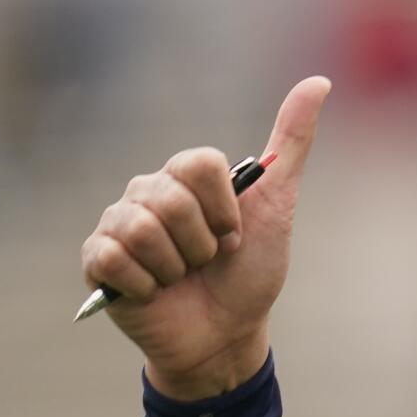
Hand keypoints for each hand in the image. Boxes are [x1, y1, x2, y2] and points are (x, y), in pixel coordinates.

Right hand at [79, 75, 331, 399]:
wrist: (227, 335)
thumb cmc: (251, 273)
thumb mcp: (278, 206)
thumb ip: (290, 144)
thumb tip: (318, 81)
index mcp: (184, 176)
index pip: (198, 163)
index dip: (225, 209)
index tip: (234, 235)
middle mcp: (145, 192)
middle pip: (171, 199)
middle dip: (203, 244)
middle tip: (207, 262)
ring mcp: (117, 225)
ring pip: (142, 229)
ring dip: (177, 268)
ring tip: (182, 278)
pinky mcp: (97, 261)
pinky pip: (112, 258)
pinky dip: (145, 285)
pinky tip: (154, 292)